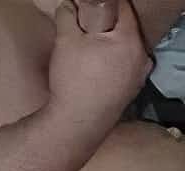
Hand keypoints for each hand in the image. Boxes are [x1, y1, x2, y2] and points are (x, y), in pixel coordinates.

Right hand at [48, 0, 152, 125]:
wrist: (75, 123)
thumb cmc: (73, 82)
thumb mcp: (65, 42)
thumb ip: (67, 19)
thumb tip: (67, 6)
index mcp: (129, 40)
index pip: (123, 9)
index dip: (104, 5)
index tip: (89, 8)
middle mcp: (140, 59)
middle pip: (125, 32)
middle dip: (106, 29)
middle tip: (85, 31)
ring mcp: (136, 79)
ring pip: (125, 54)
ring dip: (109, 50)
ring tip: (87, 54)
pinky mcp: (128, 95)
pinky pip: (122, 72)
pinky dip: (110, 68)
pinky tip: (92, 74)